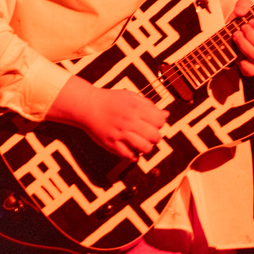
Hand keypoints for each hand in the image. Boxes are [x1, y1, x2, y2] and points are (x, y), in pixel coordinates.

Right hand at [46, 75, 167, 159]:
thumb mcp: (130, 96)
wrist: (87, 106)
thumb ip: (148, 105)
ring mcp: (120, 134)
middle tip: (148, 134)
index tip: (153, 122)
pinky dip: (134, 156)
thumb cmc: (110, 100)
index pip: (160, 121)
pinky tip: (131, 149)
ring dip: (146, 147)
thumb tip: (166, 115)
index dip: (159, 123)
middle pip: (155, 136)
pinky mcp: (111, 145)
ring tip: (141, 143)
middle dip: (155, 137)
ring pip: (145, 148)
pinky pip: (129, 156)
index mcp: (136, 108)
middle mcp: (129, 122)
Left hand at [228, 0, 253, 76]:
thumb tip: (241, 12)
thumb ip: (244, 5)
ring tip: (236, 35)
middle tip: (242, 27)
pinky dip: (243, 65)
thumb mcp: (245, 6)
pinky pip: (250, 71)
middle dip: (251, 36)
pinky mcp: (251, 66)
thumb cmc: (245, 17)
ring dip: (245, 46)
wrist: (236, 27)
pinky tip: (237, 55)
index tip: (251, 21)